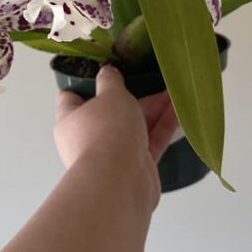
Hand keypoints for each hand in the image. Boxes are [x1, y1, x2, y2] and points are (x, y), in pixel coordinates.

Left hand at [54, 65, 178, 206]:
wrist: (120, 181)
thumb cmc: (106, 131)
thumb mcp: (110, 95)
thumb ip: (110, 81)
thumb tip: (106, 72)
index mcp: (71, 121)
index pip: (72, 98)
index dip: (85, 82)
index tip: (103, 69)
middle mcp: (88, 138)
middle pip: (110, 111)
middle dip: (131, 94)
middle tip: (150, 75)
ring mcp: (113, 154)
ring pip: (134, 125)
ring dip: (153, 108)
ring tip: (173, 87)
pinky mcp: (136, 166)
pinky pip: (151, 141)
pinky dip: (163, 125)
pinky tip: (180, 108)